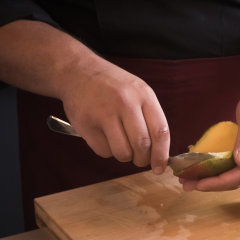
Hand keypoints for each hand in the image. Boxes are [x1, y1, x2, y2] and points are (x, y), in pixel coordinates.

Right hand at [60, 58, 169, 173]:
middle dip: (142, 159)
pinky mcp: (85, 124)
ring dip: (124, 156)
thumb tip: (160, 154)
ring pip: (122, 153)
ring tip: (121, 145)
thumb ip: (151, 118)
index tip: (159, 168)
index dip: (161, 155)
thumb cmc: (113, 86)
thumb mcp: (138, 92)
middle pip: (141, 146)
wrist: (78, 71)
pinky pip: (103, 152)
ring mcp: (103, 113)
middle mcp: (125, 103)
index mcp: (143, 95)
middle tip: (139, 159)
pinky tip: (104, 137)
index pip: (160, 132)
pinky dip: (107, 151)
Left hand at [179, 80, 239, 190]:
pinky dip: (222, 173)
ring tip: (191, 181)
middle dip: (212, 185)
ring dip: (215, 182)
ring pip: (238, 178)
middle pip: (238, 181)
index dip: (219, 182)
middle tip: (186, 185)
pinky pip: (238, 171)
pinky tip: (206, 172)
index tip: (198, 183)